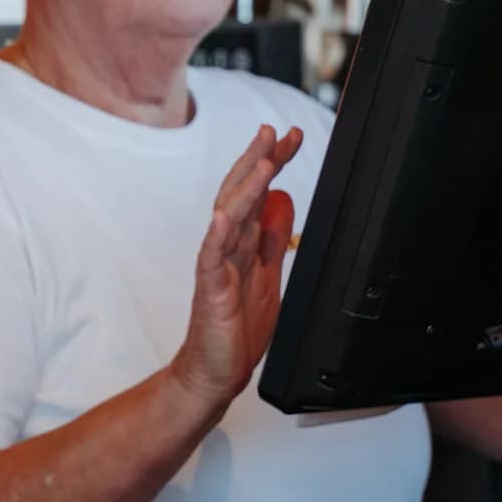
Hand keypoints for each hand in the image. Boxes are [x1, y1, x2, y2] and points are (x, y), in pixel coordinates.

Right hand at [168, 125, 302, 416]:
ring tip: (263, 163)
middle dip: (258, 161)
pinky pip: (211, 256)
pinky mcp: (210, 289)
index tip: (291, 137)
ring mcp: (216, 265)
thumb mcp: (268, 273)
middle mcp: (226, 246)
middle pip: (240, 193)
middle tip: (273, 132)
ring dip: (246, 188)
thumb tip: (285, 200)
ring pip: (228, 218)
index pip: (256, 192)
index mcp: (241, 241)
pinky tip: (222, 215)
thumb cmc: (236, 326)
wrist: (216, 369)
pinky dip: (215, 233)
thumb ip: (273, 237)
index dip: (273, 163)